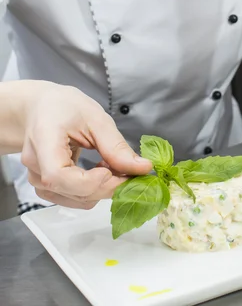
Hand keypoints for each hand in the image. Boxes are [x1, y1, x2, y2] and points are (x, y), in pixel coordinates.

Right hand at [21, 83, 151, 208]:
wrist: (41, 107)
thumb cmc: (64, 107)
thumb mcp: (95, 118)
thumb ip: (116, 146)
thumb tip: (142, 168)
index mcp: (44, 139)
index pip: (58, 175)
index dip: (88, 181)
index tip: (113, 172)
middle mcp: (34, 164)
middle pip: (69, 190)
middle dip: (106, 185)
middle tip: (130, 172)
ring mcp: (36, 178)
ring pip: (73, 199)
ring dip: (100, 189)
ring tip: (113, 166)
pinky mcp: (44, 185)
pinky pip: (71, 198)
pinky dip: (91, 190)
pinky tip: (101, 172)